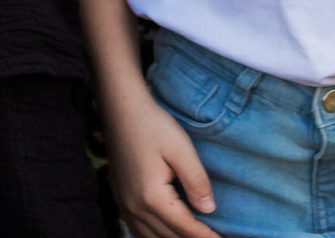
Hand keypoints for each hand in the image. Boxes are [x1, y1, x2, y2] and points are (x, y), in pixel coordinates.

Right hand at [104, 90, 220, 237]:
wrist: (121, 110)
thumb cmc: (153, 125)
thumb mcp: (181, 149)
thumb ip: (196, 181)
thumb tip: (209, 209)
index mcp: (152, 197)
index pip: (185, 228)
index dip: (207, 237)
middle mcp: (135, 207)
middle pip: (169, 237)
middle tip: (214, 237)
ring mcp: (124, 206)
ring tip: (195, 235)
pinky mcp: (120, 200)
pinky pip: (138, 231)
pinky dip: (155, 237)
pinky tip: (168, 233)